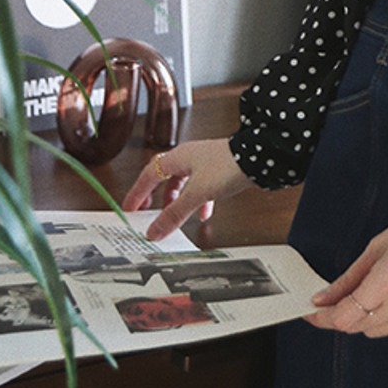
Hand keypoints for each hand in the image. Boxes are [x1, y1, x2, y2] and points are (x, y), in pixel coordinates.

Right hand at [122, 138, 251, 239]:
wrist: (259, 157)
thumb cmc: (228, 165)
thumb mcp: (197, 194)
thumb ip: (174, 214)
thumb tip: (154, 231)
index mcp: (178, 157)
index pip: (149, 175)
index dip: (136, 193)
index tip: (128, 209)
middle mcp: (189, 156)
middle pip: (164, 178)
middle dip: (155, 198)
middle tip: (146, 215)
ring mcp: (204, 162)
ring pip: (182, 183)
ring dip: (177, 202)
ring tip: (175, 218)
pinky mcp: (218, 169)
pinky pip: (200, 187)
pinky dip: (198, 201)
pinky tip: (204, 214)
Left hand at [306, 210, 387, 337]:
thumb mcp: (377, 247)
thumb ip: (348, 278)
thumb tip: (323, 299)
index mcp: (387, 281)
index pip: (344, 316)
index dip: (324, 318)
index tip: (312, 312)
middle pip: (357, 327)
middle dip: (344, 313)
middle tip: (340, 296)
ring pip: (376, 330)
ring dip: (367, 316)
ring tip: (377, 288)